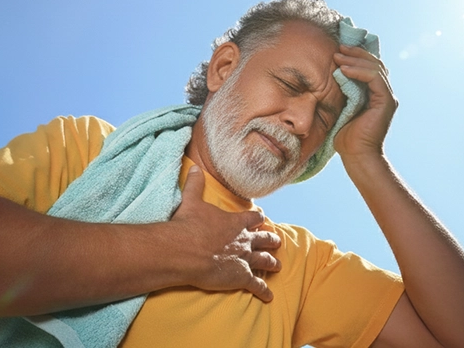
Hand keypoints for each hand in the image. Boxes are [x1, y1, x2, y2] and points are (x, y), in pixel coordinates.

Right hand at [169, 166, 281, 301]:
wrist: (185, 251)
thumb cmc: (188, 225)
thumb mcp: (191, 200)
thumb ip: (195, 184)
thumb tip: (194, 167)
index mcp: (235, 222)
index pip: (254, 218)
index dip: (258, 219)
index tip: (262, 219)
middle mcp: (244, 240)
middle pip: (264, 239)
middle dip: (271, 240)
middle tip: (277, 242)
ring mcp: (245, 259)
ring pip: (264, 261)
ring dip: (272, 263)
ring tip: (278, 266)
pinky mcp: (241, 277)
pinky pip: (257, 285)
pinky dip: (264, 291)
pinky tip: (269, 296)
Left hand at [333, 45, 396, 160]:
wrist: (356, 156)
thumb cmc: (345, 136)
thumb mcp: (341, 107)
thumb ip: (343, 91)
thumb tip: (332, 73)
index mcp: (375, 94)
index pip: (369, 67)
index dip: (356, 56)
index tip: (338, 50)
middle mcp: (384, 93)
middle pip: (374, 63)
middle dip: (356, 53)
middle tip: (338, 48)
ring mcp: (387, 97)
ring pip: (375, 68)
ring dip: (355, 60)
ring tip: (338, 56)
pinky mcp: (386, 102)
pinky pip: (374, 78)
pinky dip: (359, 71)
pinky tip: (344, 69)